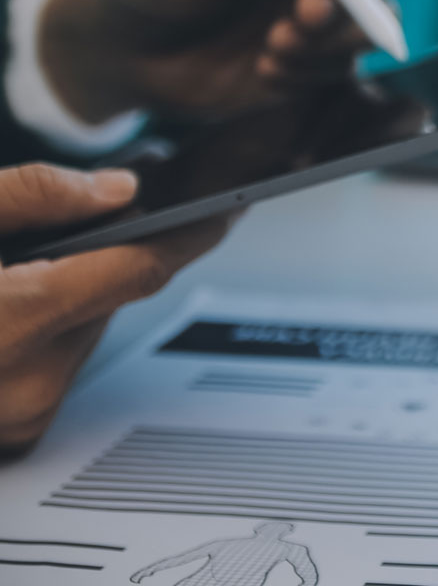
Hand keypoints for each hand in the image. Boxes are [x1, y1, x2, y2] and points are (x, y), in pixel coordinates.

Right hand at [0, 164, 224, 455]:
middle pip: (114, 296)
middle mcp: (22, 384)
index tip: (234, 197)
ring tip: (63, 244)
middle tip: (137, 198)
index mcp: (9, 322)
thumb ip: (31, 195)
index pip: (142, 267)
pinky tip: (28, 288)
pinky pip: (52, 359)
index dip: (197, 226)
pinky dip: (50, 320)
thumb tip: (119, 188)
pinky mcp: (5, 430)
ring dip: (81, 285)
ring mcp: (13, 418)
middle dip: (123, 247)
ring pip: (84, 327)